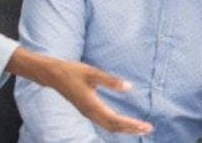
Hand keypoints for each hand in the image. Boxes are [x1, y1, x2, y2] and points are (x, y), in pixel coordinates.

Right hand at [6, 47, 152, 134]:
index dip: (131, 125)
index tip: (145, 126)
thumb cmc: (73, 71)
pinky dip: (116, 125)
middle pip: (114, 127)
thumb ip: (110, 81)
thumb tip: (129, 87)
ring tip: (140, 128)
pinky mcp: (87, 110)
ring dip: (125, 128)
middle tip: (148, 129)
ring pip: (109, 127)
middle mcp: (90, 113)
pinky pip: (104, 122)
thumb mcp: (93, 73)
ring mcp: (88, 113)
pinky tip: (124, 123)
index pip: (115, 120)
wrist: (53, 75)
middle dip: (131, 129)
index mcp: (92, 105)